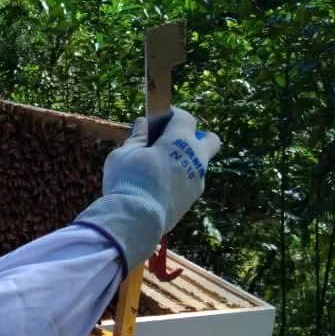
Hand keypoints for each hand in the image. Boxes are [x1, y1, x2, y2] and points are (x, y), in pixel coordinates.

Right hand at [74, 107, 220, 274]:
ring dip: (185, 161)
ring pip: (199, 163)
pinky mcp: (192, 200)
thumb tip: (143, 123)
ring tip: (160, 170)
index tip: (159, 121)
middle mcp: (195, 158)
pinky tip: (159, 188)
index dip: (173, 116)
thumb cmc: (128, 179)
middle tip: (171, 144)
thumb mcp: (125, 153)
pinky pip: (191, 182)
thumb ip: (137, 137)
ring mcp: (197, 181)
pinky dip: (180, 180)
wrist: (136, 219)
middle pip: (210, 139)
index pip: (186, 118)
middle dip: (196, 137)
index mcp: (180, 140)